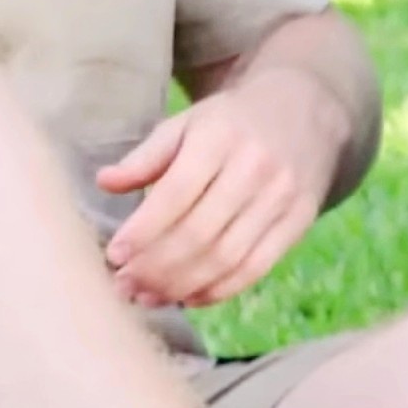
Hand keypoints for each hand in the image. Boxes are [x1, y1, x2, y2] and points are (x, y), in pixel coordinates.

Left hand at [96, 67, 349, 308]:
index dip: (143, 230)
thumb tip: (104, 182)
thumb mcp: (186, 123)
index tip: (114, 255)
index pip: (177, 193)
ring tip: (147, 297)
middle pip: (200, 233)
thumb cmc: (229, 122)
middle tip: (123, 286)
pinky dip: (218, 290)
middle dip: (156, 267)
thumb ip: (147, 156)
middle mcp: (255, 167)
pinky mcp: (300, 222)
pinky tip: (187, 298)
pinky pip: (255, 268)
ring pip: (227, 257)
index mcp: (220, 137)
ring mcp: (281, 197)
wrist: (303, 110)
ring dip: (181, 286)